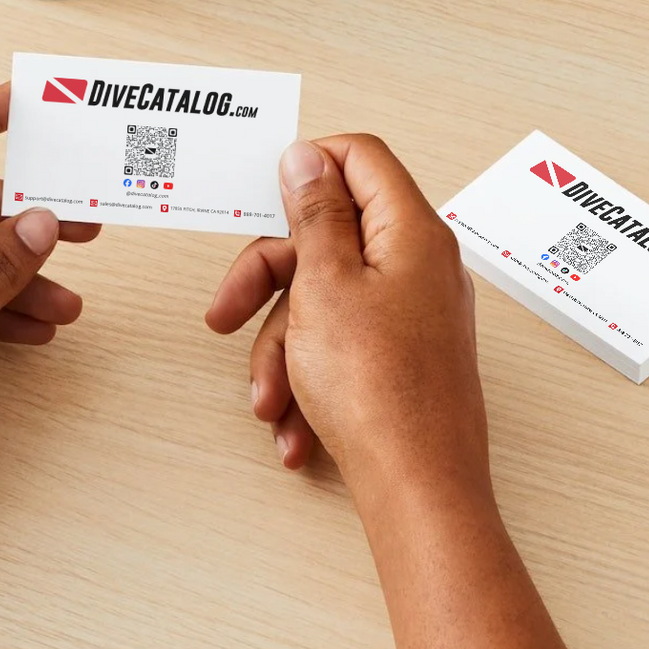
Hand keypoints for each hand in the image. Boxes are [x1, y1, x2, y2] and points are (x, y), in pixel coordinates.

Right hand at [207, 136, 564, 648]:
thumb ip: (316, 214)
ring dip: (282, 347)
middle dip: (269, 278)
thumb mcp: (326, 285)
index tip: (261, 199)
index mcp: (412, 231)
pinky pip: (341, 343)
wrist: (419, 491)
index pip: (361, 157)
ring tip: (268, 398)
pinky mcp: (404, 355)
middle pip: (329, 236)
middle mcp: (421, 265)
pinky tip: (293, 422)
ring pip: (325, 299)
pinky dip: (308, 376)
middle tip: (228, 311)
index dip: (307, 168)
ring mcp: (414, 312)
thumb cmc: (382, 395)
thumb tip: (308, 159)